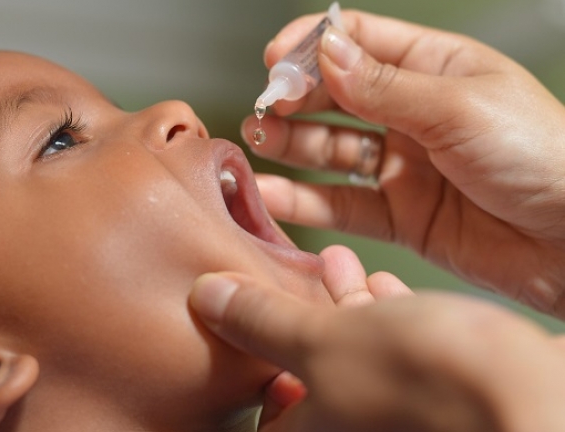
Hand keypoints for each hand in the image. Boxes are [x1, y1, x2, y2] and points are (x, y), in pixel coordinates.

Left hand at [189, 273, 564, 431]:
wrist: (535, 399)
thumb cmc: (422, 381)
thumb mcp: (321, 340)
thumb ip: (260, 321)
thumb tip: (205, 298)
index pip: (266, 416)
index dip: (253, 366)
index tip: (248, 319)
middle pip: (311, 379)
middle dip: (301, 317)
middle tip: (292, 276)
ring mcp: (399, 419)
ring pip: (357, 359)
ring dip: (344, 308)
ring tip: (337, 264)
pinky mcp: (439, 398)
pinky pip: (399, 356)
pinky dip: (386, 319)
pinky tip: (385, 284)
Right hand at [244, 9, 564, 316]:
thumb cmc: (544, 157)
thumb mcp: (459, 107)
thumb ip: (384, 86)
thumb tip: (325, 51)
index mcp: (435, 69)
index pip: (360, 42)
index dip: (313, 46)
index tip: (275, 59)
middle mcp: (414, 115)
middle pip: (336, 96)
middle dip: (294, 98)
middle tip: (264, 106)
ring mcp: (405, 167)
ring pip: (331, 151)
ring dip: (290, 145)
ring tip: (256, 141)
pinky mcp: (401, 216)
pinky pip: (342, 205)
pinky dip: (304, 202)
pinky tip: (272, 193)